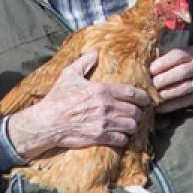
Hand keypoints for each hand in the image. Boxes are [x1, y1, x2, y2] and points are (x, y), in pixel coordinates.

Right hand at [6, 53, 150, 159]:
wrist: (46, 122)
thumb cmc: (57, 98)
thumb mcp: (69, 75)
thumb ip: (84, 63)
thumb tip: (95, 52)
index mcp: (101, 89)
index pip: (132, 93)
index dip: (143, 97)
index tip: (146, 99)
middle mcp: (105, 106)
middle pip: (135, 111)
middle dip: (139, 113)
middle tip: (137, 113)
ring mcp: (103, 123)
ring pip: (131, 125)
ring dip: (133, 126)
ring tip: (130, 125)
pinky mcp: (99, 137)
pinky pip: (121, 139)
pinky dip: (124, 138)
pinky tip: (121, 136)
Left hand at [150, 46, 192, 113]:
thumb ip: (178, 56)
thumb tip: (152, 64)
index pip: (177, 56)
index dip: (161, 63)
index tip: (149, 70)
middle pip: (180, 72)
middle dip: (162, 79)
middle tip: (150, 84)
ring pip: (183, 88)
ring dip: (167, 93)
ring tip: (155, 95)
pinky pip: (187, 101)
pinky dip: (173, 105)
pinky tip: (162, 108)